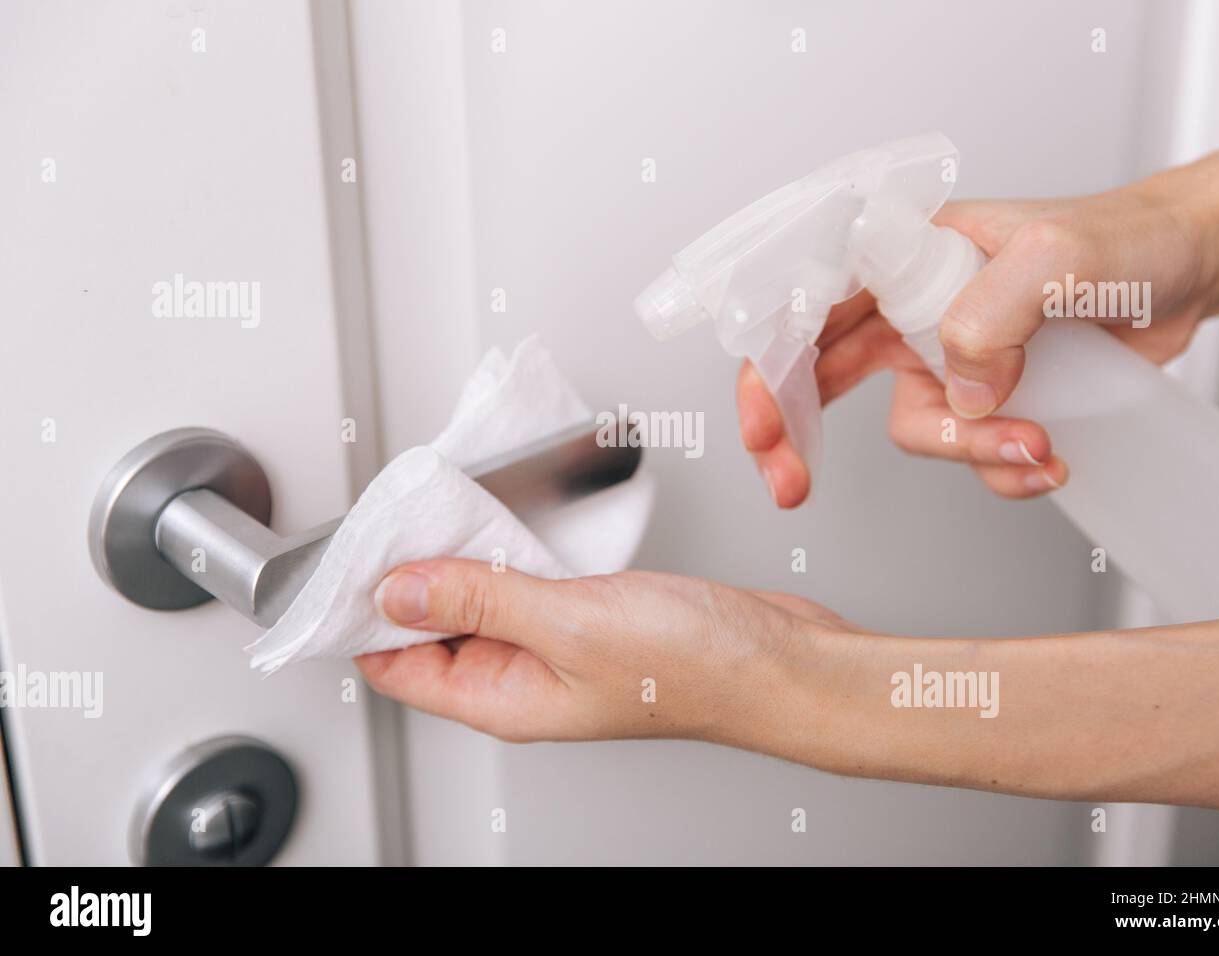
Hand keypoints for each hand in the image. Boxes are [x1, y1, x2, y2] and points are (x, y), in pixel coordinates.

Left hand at [355, 558, 855, 745]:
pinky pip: (527, 583)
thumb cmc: (697, 666)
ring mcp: (558, 647)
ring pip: (481, 600)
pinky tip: (505, 521)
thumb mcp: (569, 623)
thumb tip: (398, 588)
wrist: (779, 661)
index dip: (362, 615)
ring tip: (441, 512)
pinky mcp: (591, 616)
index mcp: (504, 699)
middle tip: (394, 518)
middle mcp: (524, 678)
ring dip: (460, 559)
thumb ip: (480, 599)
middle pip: (433, 630)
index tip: (347, 561)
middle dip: (407, 577)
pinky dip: (509, 552)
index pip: (398, 665)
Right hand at [738, 185, 1212, 507]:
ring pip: (911, 427)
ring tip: (1036, 443)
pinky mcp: (982, 398)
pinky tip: (1050, 453)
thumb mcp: (1057, 255)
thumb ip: (989, 311)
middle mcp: (908, 303)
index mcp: (902, 251)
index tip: (763, 425)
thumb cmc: (1123, 239)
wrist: (1188, 274)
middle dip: (797, 432)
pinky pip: (965, 454)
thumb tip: (958, 388)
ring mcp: (942, 355)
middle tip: (790, 484)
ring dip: (966, 452)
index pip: (805, 303)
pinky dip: (1002, 469)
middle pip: (816, 373)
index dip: (768, 364)